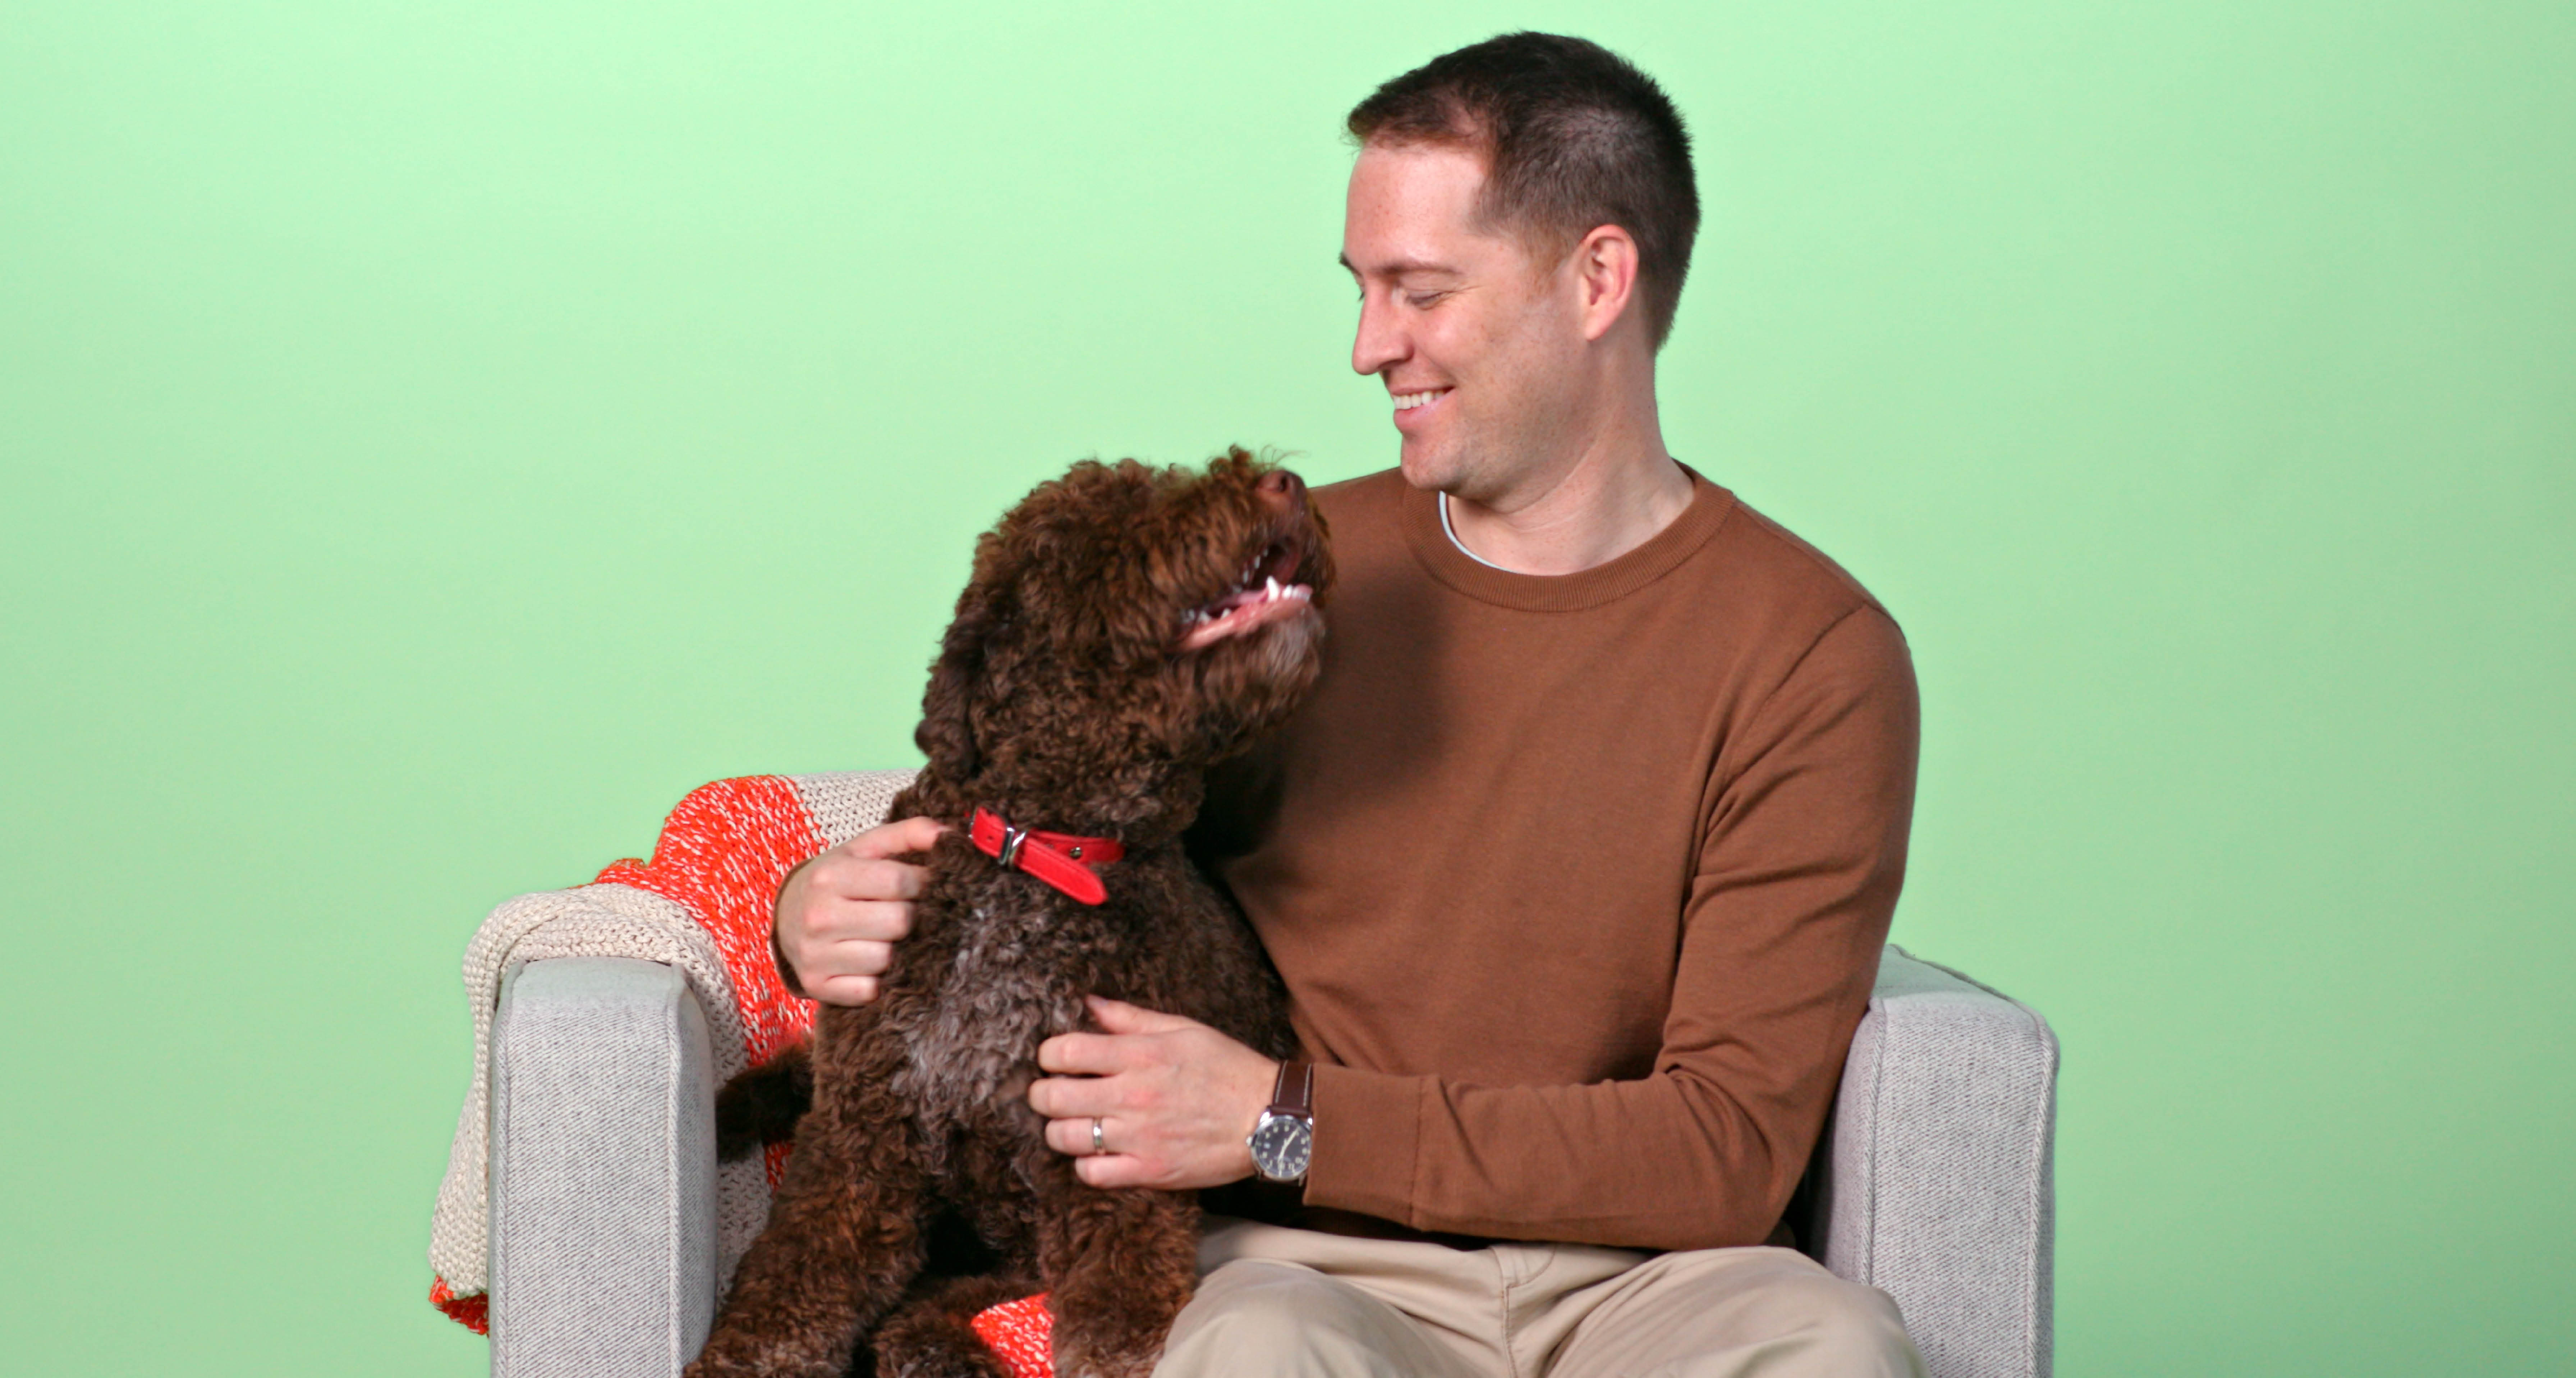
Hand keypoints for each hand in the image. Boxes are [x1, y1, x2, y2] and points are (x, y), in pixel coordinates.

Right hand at [773, 815, 942, 1005]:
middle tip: (906, 911)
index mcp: (830, 876)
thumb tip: (950, 837)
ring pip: (887, 959)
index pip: (899, 882)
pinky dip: (879, 979)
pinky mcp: (817, 985)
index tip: (924, 883)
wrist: (786, 918)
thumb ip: (909, 834)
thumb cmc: (838, 880)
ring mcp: (815, 955)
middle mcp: (818, 916)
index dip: (923, 883)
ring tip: (887, 935)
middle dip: (912, 916)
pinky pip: (870, 990)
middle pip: (898, 922)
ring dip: (897, 949)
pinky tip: (871, 962)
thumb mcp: (865, 848)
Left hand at [1029, 997, 1279, 1189]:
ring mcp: (1139, 1137)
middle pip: (1053, 1097)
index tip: (1054, 1059)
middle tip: (1050, 1092)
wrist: (1269, 1119)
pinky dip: (1085, 1164)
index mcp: (1140, 1055)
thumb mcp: (1183, 1030)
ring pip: (1065, 1137)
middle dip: (1042, 1093)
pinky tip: (1096, 1152)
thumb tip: (1089, 1003)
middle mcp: (1133, 1096)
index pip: (1064, 1051)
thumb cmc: (1228, 1068)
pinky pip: (1092, 1174)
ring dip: (1059, 1129)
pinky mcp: (1149, 1171)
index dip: (1048, 1054)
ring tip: (1072, 1122)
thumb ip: (1131, 1018)